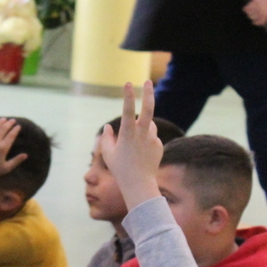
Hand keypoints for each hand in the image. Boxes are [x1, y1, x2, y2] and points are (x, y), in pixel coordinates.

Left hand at [0, 117, 28, 195]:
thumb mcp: (7, 168)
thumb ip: (16, 161)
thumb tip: (26, 155)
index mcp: (3, 148)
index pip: (11, 135)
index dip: (15, 130)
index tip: (18, 126)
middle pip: (4, 129)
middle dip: (9, 123)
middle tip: (12, 120)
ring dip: (0, 121)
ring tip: (4, 119)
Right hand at [99, 82, 163, 210]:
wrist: (139, 184)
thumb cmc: (120, 169)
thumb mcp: (108, 154)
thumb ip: (107, 138)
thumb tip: (109, 127)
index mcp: (128, 135)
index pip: (128, 111)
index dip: (128, 96)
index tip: (128, 83)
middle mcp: (142, 135)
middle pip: (148, 110)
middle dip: (148, 94)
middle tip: (148, 82)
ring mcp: (153, 140)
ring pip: (149, 125)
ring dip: (142, 128)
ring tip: (135, 147)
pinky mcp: (159, 146)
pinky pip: (152, 138)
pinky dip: (146, 142)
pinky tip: (142, 156)